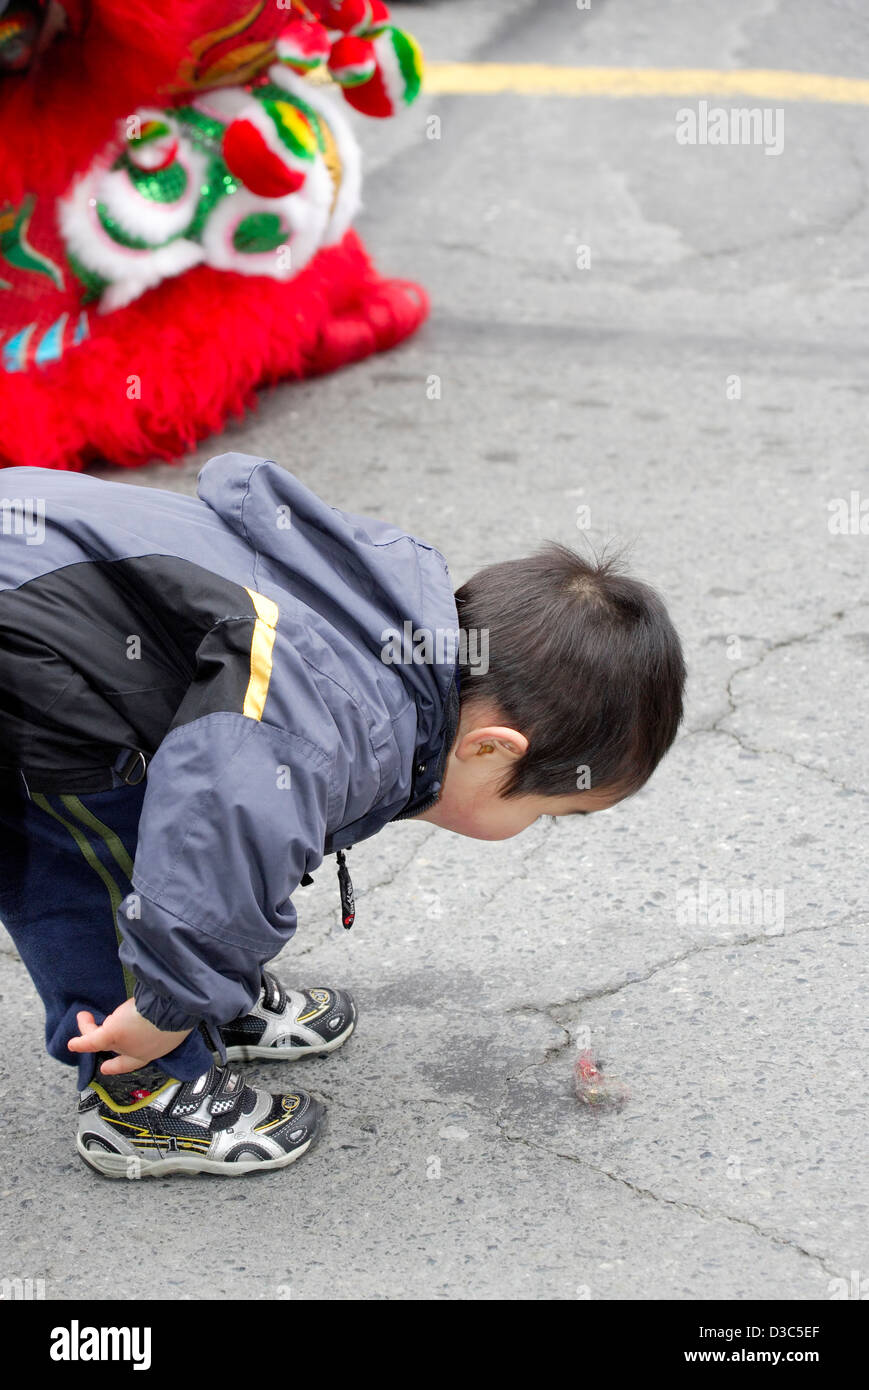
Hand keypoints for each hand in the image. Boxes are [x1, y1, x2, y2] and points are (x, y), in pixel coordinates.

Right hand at [68, 999, 193, 1074]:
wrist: (173, 1012)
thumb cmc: (178, 1009)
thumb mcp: (172, 1016)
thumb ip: (161, 1016)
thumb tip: (155, 1006)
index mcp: (153, 1049)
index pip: (133, 1060)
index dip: (118, 1064)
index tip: (106, 1067)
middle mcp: (137, 1050)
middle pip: (115, 1047)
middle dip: (101, 1041)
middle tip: (88, 1038)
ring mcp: (124, 1043)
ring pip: (100, 1037)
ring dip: (88, 1028)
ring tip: (83, 1016)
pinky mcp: (112, 1034)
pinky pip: (91, 1040)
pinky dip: (80, 1042)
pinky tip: (72, 1043)